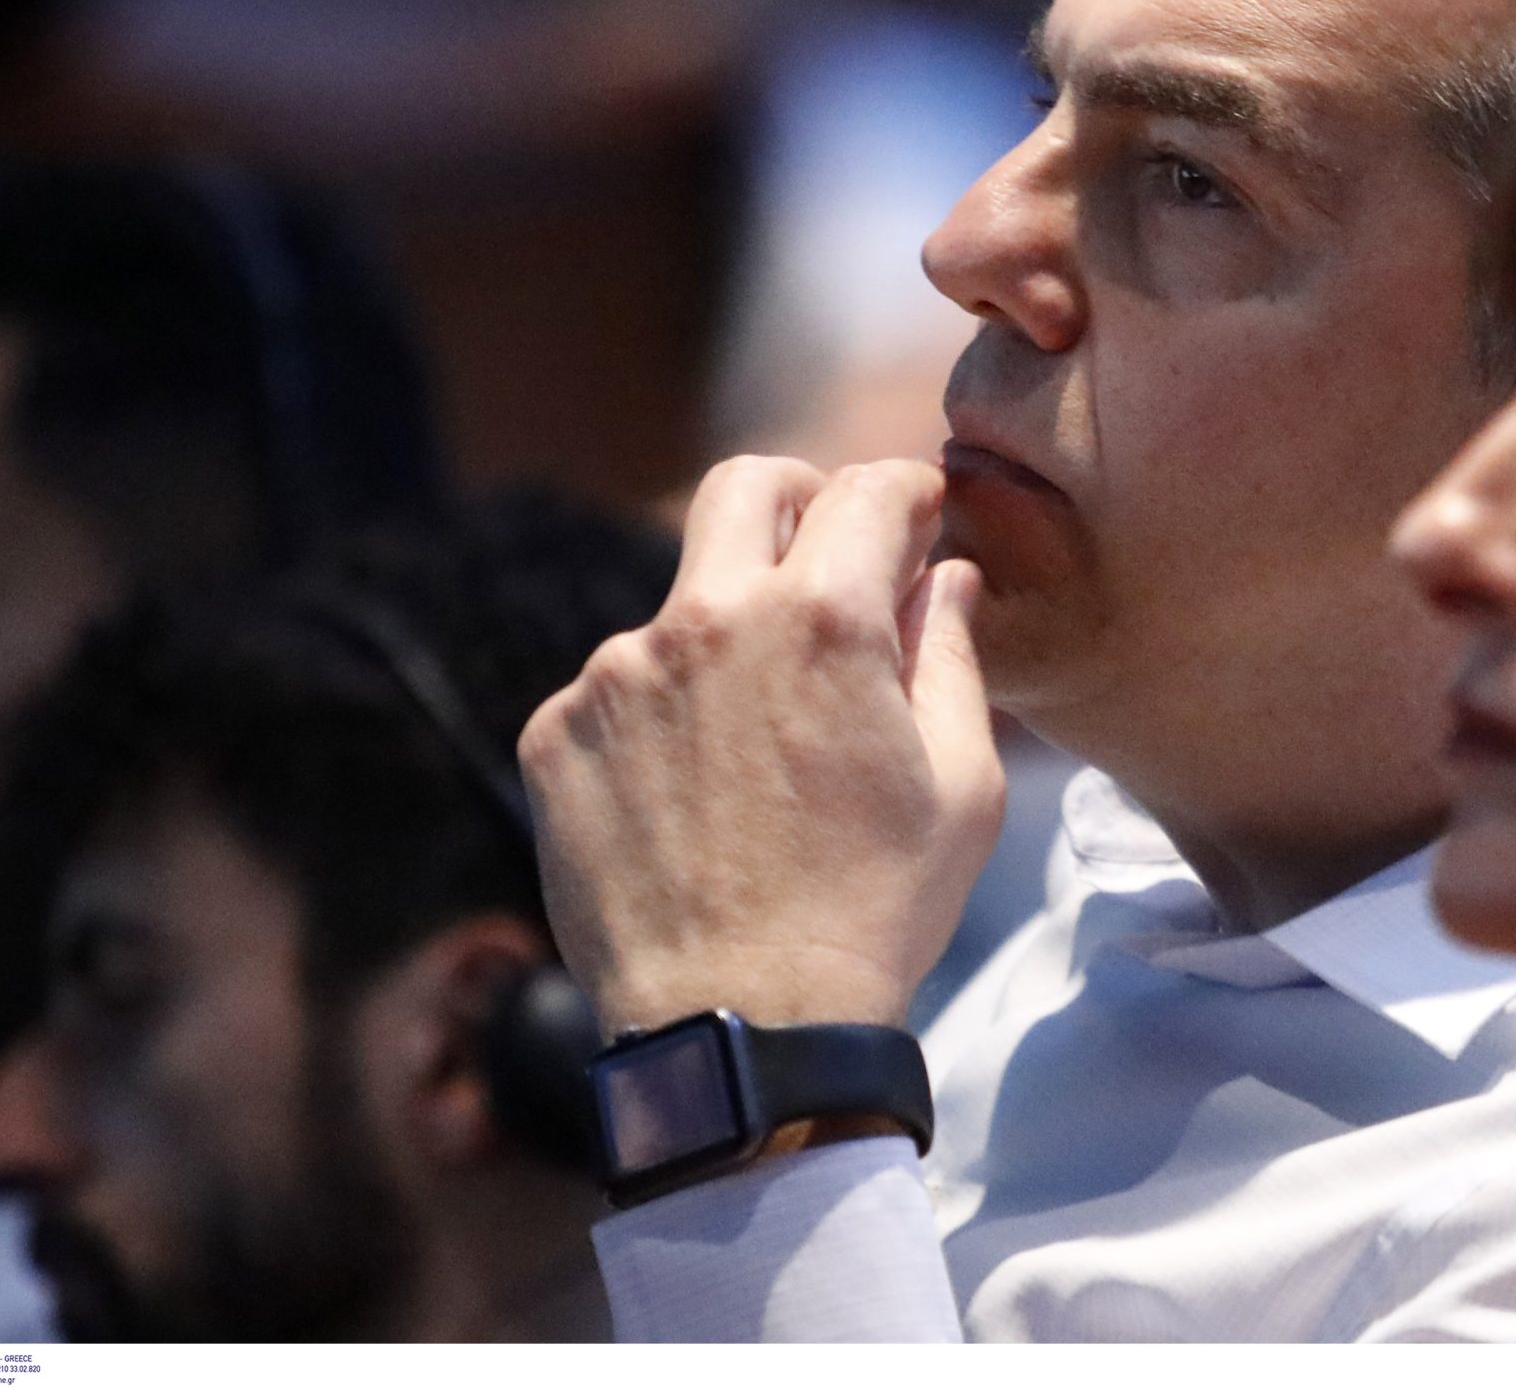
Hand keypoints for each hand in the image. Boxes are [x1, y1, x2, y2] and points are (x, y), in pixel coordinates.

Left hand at [519, 456, 1003, 1034]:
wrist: (744, 1028)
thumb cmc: (875, 909)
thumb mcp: (961, 784)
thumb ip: (951, 653)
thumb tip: (944, 577)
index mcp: (822, 619)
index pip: (868, 493)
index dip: (907, 496)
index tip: (918, 519)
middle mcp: (706, 619)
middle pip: (745, 487)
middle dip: (799, 501)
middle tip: (830, 555)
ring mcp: (615, 674)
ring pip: (681, 602)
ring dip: (727, 636)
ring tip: (759, 742)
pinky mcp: (554, 732)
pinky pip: (618, 687)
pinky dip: (663, 714)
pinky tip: (695, 795)